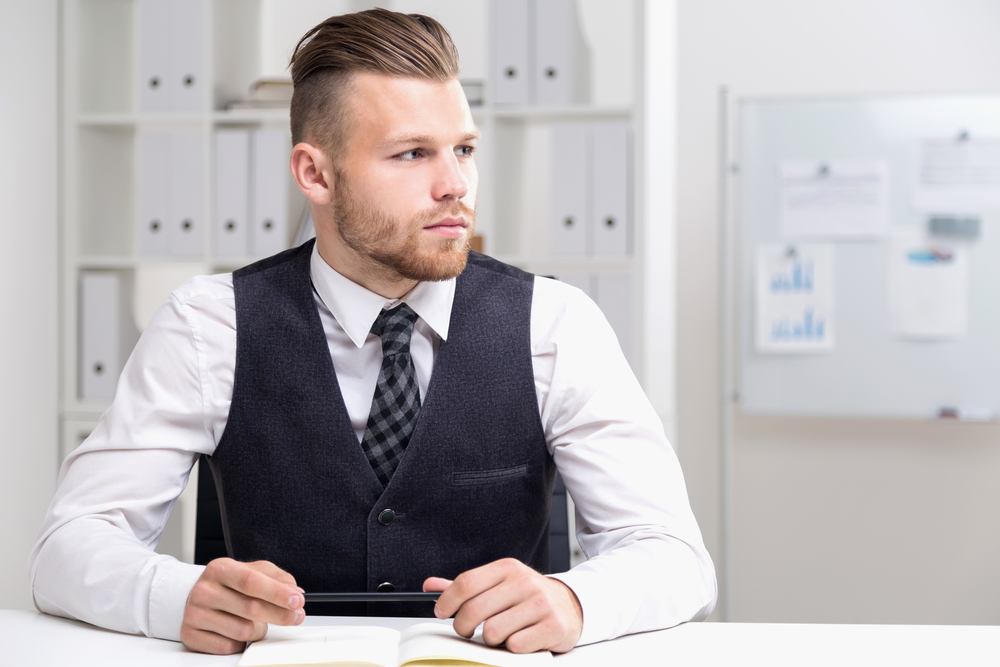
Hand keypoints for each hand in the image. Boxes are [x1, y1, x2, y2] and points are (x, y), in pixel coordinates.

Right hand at [181, 558, 305, 653]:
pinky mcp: (191, 636)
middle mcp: (204, 590)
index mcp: (220, 569)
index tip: (297, 601)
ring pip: (243, 631)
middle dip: (280, 614)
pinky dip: (241, 642)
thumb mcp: (252, 571)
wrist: (194, 596)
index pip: (251, 582)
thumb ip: (276, 577)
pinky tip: (237, 630)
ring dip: (259, 629)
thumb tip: (295, 592)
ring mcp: (195, 614)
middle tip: (296, 616)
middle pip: (251, 608)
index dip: (277, 593)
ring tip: (256, 621)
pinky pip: (229, 647)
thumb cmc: (229, 584)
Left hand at [424, 558, 582, 653]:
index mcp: (508, 568)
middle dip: (463, 626)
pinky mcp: (553, 626)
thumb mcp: (498, 584)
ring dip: (491, 640)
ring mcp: (540, 604)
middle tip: (467, 630)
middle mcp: (524, 582)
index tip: (442, 612)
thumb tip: (430, 585)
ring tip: (501, 634)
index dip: (447, 601)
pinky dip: (512, 649)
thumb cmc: (527, 597)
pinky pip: (515, 646)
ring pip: (493, 632)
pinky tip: (520, 639)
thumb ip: (466, 586)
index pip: (466, 582)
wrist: (570, 606)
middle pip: (474, 609)